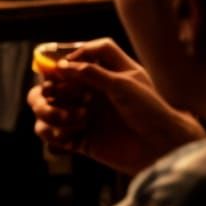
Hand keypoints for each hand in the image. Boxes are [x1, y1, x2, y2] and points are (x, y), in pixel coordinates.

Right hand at [27, 37, 204, 175]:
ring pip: (42, 106)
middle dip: (50, 89)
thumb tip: (60, 66)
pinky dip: (52, 132)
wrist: (162, 148)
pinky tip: (69, 137)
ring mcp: (80, 115)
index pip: (76, 57)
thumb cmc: (150, 111)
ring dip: (49, 112)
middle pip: (49, 82)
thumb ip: (91, 72)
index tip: (63, 68)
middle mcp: (88, 93)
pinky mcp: (76, 138)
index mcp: (102, 75)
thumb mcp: (124, 84)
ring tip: (73, 120)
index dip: (66, 57)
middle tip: (56, 95)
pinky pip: (47, 131)